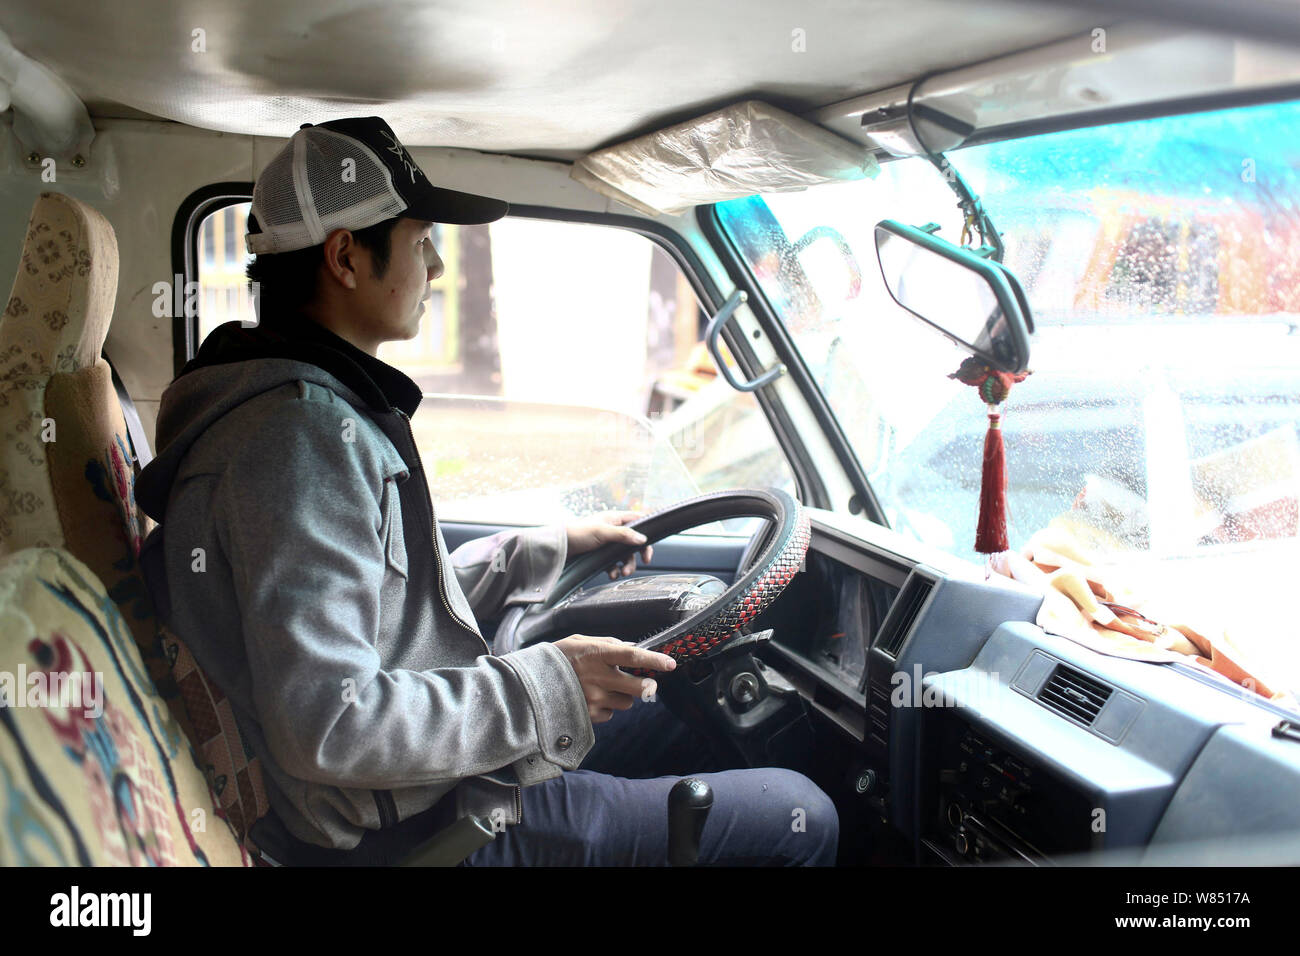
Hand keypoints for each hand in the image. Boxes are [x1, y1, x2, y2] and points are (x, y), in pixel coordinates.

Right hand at [554, 635, 675, 722]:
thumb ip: (608, 644)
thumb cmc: (559, 658)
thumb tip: (632, 648)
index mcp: (597, 654)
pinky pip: (611, 713)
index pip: (632, 656)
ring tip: (604, 688)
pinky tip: (592, 698)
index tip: (670, 664)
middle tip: (647, 683)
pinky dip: (607, 707)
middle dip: (647, 685)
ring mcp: (594, 699)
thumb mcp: (580, 641)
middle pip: (638, 686)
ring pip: (627, 702)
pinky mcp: (590, 715)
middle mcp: (598, 677)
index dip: (654, 660)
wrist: (531, 684)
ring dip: (622, 695)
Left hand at [566, 511, 653, 579]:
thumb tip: (643, 539)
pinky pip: (613, 563)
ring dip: (627, 565)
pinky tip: (612, 574)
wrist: (559, 547)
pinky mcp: (600, 555)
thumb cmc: (578, 533)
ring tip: (623, 573)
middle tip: (644, 562)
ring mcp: (607, 543)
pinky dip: (615, 570)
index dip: (646, 532)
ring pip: (624, 555)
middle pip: (633, 542)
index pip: (638, 521)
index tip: (649, 546)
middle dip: (637, 554)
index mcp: (615, 519)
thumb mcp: (603, 532)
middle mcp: (613, 530)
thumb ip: (624, 534)